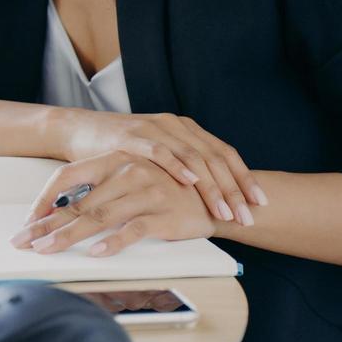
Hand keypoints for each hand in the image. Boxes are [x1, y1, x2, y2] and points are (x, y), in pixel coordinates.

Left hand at [7, 151, 216, 256]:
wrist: (214, 198)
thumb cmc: (164, 191)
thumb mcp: (128, 182)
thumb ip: (99, 191)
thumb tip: (59, 212)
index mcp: (114, 160)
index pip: (67, 176)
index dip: (43, 200)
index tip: (26, 221)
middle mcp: (127, 172)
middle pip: (77, 202)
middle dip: (47, 225)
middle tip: (24, 242)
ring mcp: (145, 192)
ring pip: (99, 216)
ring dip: (69, 236)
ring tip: (48, 249)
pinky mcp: (163, 213)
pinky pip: (133, 229)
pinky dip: (113, 242)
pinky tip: (96, 253)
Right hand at [55, 108, 264, 224]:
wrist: (80, 130)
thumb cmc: (121, 150)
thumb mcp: (159, 156)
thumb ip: (185, 166)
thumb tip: (216, 194)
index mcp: (186, 129)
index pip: (224, 153)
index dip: (244, 177)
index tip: (260, 202)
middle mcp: (175, 125)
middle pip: (214, 157)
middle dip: (234, 189)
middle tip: (246, 216)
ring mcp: (154, 129)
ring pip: (193, 157)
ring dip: (212, 186)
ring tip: (225, 211)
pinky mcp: (132, 137)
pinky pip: (160, 151)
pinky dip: (178, 167)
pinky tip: (191, 183)